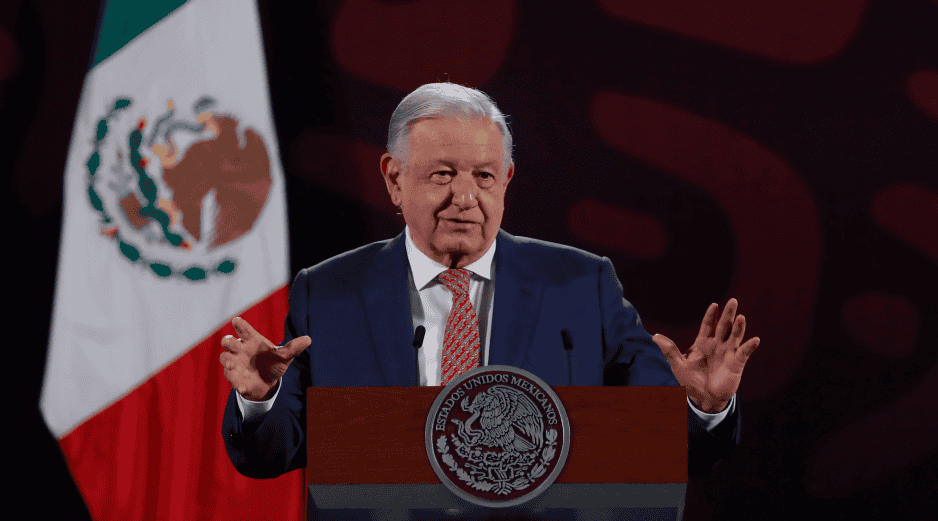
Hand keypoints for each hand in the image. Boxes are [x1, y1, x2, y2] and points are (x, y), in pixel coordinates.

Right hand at [219, 317, 310, 400]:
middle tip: (231, 342)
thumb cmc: (273, 363)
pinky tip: (243, 387)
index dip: (240, 324)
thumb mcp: (284, 356)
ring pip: (224, 358)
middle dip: (228, 341)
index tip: (236, 320)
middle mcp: (240, 349)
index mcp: (252, 340)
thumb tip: (309, 339)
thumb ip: (293, 347)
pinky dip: (238, 383)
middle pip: (228, 341)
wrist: (268, 383)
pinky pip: (233, 379)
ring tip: (233, 364)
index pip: (244, 330)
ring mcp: (235, 363)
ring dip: (228, 361)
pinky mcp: (235, 377)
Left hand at [652, 298, 759, 412]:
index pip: (708, 325)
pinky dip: (749, 346)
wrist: (703, 398)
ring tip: (741, 318)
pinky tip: (754, 340)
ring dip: (739, 328)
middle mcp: (717, 345)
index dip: (711, 315)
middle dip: (728, 314)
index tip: (714, 305)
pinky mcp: (736, 363)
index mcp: (703, 342)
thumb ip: (669, 350)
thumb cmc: (690, 381)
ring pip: (735, 336)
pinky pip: (744, 353)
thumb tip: (655, 336)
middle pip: (723, 326)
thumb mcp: (678, 365)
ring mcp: (728, 353)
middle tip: (733, 301)